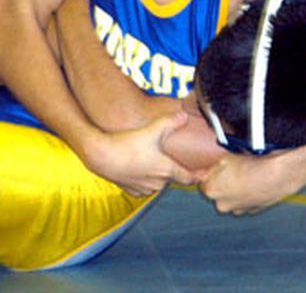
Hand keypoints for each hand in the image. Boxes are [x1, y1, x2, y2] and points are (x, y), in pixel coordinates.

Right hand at [83, 112, 200, 196]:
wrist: (100, 156)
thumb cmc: (126, 143)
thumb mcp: (151, 130)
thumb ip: (169, 122)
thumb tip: (185, 115)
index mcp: (167, 170)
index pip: (189, 178)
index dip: (198, 176)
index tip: (205, 175)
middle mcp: (158, 182)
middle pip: (173, 179)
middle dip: (176, 171)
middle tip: (176, 160)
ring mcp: (144, 188)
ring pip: (158, 183)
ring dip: (159, 175)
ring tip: (156, 162)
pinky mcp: (132, 190)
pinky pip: (144, 187)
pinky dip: (145, 179)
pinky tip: (141, 168)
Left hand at [200, 151, 305, 214]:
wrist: (279, 173)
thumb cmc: (255, 164)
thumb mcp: (227, 155)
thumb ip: (214, 165)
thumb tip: (210, 166)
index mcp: (211, 190)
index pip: (203, 182)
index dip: (212, 173)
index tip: (218, 167)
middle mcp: (223, 204)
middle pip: (218, 192)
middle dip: (224, 182)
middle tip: (235, 169)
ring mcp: (239, 209)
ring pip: (233, 198)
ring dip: (238, 189)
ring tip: (249, 174)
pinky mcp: (254, 211)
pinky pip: (247, 201)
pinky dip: (250, 193)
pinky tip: (257, 181)